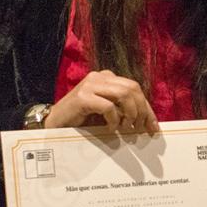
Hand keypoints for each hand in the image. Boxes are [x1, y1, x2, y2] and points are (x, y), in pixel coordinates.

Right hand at [43, 70, 158, 133]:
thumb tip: (148, 123)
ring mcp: (90, 85)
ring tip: (126, 127)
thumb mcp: (108, 114)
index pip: (135, 88)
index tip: (153, 127)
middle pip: (132, 88)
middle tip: (140, 128)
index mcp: (107, 78)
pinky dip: (114, 120)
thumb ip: (124, 111)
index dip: (147, 108)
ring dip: (130, 113)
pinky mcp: (82, 97)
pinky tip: (110, 128)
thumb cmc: (82, 121)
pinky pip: (108, 106)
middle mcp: (99, 77)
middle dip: (142, 110)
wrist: (54, 124)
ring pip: (123, 94)